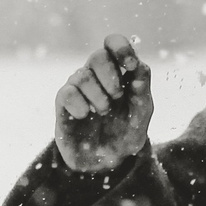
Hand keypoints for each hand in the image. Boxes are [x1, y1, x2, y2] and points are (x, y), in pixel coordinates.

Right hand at [53, 35, 152, 173]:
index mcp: (119, 72)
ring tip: (103, 111)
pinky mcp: (63, 102)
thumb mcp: (141, 116)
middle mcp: (97, 75)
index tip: (130, 65)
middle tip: (117, 96)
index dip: (121, 47)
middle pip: (98, 56)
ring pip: (82, 75)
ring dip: (98, 97)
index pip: (114, 43)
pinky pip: (67, 93)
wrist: (105, 162)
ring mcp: (79, 87)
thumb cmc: (124, 133)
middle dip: (110, 77)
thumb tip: (139, 69)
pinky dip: (80, 105)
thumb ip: (142, 92)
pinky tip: (85, 115)